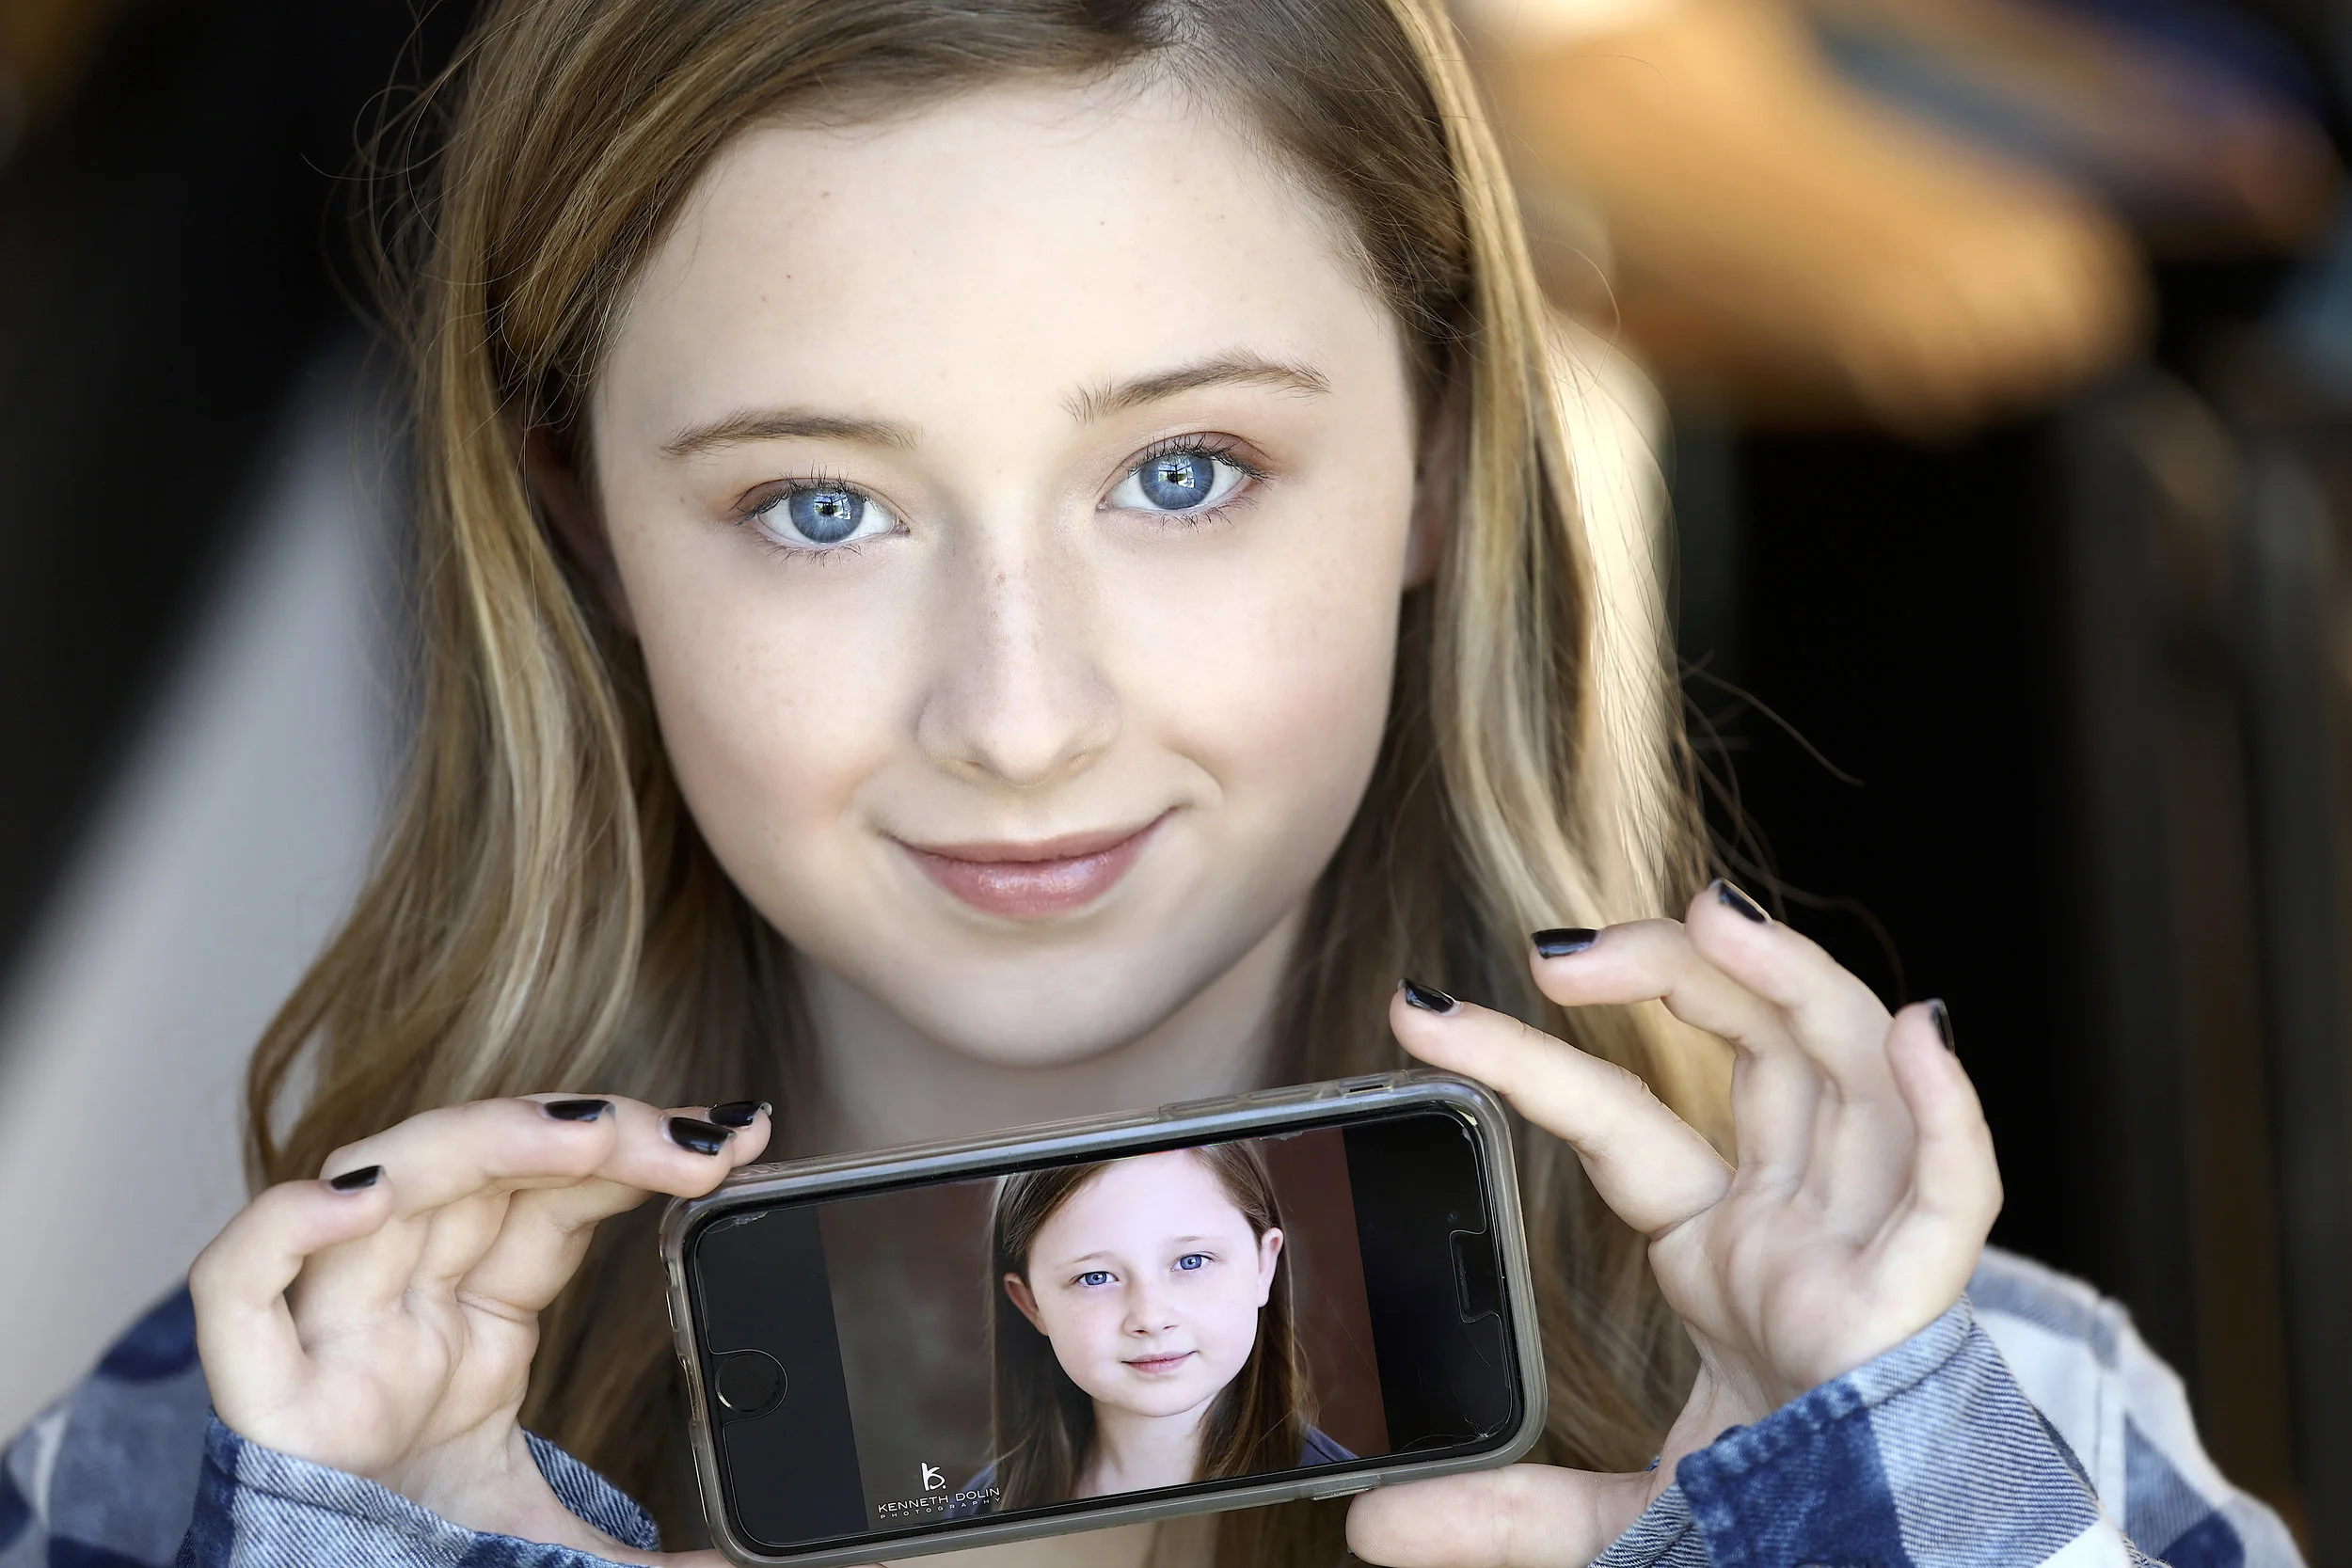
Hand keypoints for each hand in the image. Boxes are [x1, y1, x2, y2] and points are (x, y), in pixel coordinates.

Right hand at [190, 1094, 773, 1563]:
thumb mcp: (561, 1545)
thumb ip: (646, 1553)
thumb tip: (739, 1563)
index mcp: (471, 1336)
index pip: (554, 1206)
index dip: (638, 1156)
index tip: (735, 1135)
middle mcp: (399, 1316)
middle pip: (484, 1174)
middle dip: (594, 1132)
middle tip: (701, 1137)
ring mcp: (327, 1347)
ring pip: (382, 1189)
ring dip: (487, 1138)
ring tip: (591, 1135)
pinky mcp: (260, 1402)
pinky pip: (237, 1285)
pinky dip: (284, 1226)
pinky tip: (367, 1200)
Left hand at [1349, 881, 2000, 1566]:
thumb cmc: (1779, 1526)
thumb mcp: (1624, 1517)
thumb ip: (1507, 1510)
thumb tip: (1369, 1526)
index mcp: (1728, 1254)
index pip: (1620, 1123)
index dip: (1528, 1061)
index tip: (1419, 1012)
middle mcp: (1801, 1227)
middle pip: (1754, 1052)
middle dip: (1671, 974)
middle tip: (1555, 947)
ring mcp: (1864, 1256)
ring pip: (1851, 1077)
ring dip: (1790, 982)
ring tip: (1710, 914)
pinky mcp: (1919, 1316)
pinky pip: (1956, 1197)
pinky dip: (1948, 1112)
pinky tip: (1920, 1033)